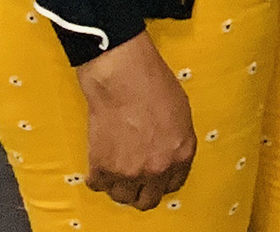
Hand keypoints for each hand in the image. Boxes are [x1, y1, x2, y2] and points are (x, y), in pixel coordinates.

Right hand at [76, 32, 193, 209]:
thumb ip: (177, 143)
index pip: (174, 185)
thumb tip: (168, 154)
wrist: (124, 79)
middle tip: (134, 181)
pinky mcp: (102, 168)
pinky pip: (98, 186)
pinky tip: (100, 167)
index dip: (163, 181)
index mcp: (182, 155)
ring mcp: (129, 172)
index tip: (155, 178)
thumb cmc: (154, 87)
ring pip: (122, 198)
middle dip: (142, 192)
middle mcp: (158, 169)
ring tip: (116, 172)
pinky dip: (97, 179)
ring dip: (119, 187)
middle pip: (148, 200)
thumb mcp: (182, 116)